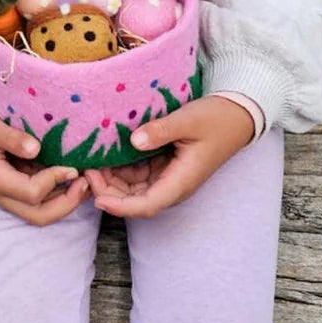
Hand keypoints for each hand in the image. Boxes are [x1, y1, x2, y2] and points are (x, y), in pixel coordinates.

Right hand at [0, 107, 87, 225]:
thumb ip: (11, 137)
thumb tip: (36, 148)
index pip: (31, 194)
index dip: (54, 182)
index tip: (71, 166)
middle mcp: (2, 193)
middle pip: (39, 215)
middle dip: (67, 204)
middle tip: (86, 184)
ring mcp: (8, 193)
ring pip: (40, 212)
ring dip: (65, 201)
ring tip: (84, 182)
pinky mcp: (14, 186)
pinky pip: (38, 199)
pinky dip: (58, 192)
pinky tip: (71, 176)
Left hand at [84, 96, 252, 217]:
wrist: (236, 116)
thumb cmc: (215, 119)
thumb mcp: (188, 120)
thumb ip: (161, 131)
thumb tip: (133, 141)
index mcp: (181, 181)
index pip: (147, 204)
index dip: (121, 206)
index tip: (98, 198)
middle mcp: (172, 185)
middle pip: (134, 200)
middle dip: (108, 190)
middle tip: (85, 170)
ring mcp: (167, 177)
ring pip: (132, 188)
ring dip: (111, 180)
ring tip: (89, 162)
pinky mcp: (163, 167)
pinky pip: (136, 174)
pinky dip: (119, 169)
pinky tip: (104, 156)